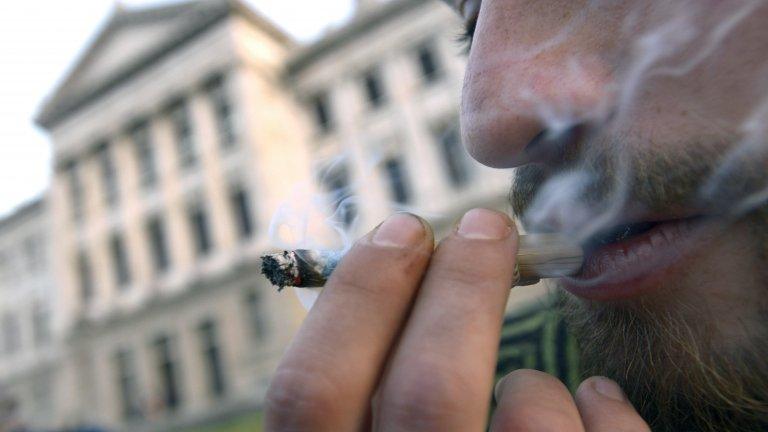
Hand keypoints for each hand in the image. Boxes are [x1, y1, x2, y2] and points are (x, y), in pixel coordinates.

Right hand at [264, 209, 649, 430]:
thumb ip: (350, 416)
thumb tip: (369, 308)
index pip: (311, 396)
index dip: (355, 298)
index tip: (400, 229)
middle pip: (426, 393)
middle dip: (459, 289)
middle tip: (485, 226)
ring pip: (524, 422)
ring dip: (532, 382)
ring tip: (528, 384)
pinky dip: (605, 413)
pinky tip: (598, 402)